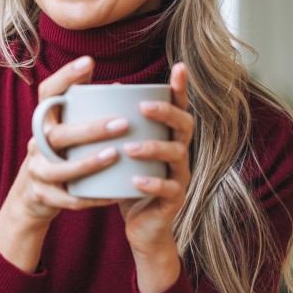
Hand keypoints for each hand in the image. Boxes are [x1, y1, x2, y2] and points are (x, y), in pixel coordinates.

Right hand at [0, 55, 128, 271]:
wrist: (32, 197)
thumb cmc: (60, 155)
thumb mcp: (65, 131)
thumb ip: (86, 111)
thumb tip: (121, 87)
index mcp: (44, 123)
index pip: (47, 94)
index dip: (65, 77)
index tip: (89, 62)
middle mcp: (36, 144)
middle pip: (57, 134)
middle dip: (90, 129)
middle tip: (122, 123)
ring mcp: (37, 171)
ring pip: (60, 168)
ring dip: (88, 163)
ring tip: (114, 155)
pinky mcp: (44, 197)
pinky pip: (69, 199)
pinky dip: (92, 197)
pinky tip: (114, 194)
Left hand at [119, 62, 194, 292]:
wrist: (141, 226)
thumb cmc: (129, 181)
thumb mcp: (124, 151)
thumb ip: (119, 125)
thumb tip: (106, 89)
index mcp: (169, 137)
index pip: (178, 108)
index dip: (181, 88)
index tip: (179, 66)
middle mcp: (180, 152)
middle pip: (185, 126)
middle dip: (167, 114)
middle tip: (143, 108)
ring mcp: (180, 176)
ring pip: (177, 156)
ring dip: (154, 149)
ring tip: (131, 148)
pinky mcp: (174, 201)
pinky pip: (168, 190)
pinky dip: (152, 184)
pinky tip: (136, 181)